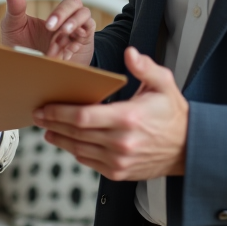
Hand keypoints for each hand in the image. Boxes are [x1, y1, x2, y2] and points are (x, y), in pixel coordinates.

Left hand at [0, 0, 95, 65]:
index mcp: (57, 16)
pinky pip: (85, 41)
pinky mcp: (79, 50)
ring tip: (60, 44)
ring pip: (87, 22)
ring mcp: (76, 36)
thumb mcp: (14, 26)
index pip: (69, 4)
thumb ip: (15, 9)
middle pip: (80, 8)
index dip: (61, 12)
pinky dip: (76, 47)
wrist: (25, 69)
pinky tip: (64, 55)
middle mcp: (69, 23)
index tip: (48, 26)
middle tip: (56, 30)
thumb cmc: (22, 45)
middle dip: (69, 17)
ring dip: (74, 30)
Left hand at [33, 47, 187, 179]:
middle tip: (38, 114)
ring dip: (59, 139)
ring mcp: (119, 160)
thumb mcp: (164, 84)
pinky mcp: (118, 172)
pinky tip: (67, 141)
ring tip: (47, 128)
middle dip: (52, 123)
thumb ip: (145, 68)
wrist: (188, 148)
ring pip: (78, 149)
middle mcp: (121, 142)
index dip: (58, 112)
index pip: (83, 117)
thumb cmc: (173, 114)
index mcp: (128, 118)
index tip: (44, 106)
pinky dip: (75, 150)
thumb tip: (130, 53)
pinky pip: (89, 161)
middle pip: (75, 133)